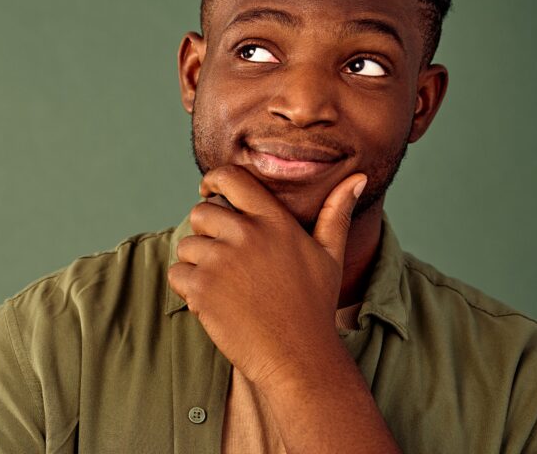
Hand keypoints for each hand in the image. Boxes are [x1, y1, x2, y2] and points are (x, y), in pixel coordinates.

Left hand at [167, 164, 366, 386]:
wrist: (297, 358)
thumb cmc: (313, 308)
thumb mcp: (329, 256)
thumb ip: (335, 214)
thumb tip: (359, 179)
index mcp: (275, 222)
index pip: (232, 178)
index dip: (213, 180)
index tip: (208, 191)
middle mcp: (247, 235)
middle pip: (201, 213)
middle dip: (205, 233)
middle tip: (223, 260)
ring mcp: (222, 260)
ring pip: (187, 246)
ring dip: (196, 264)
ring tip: (225, 287)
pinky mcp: (202, 287)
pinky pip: (177, 274)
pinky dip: (188, 288)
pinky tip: (214, 304)